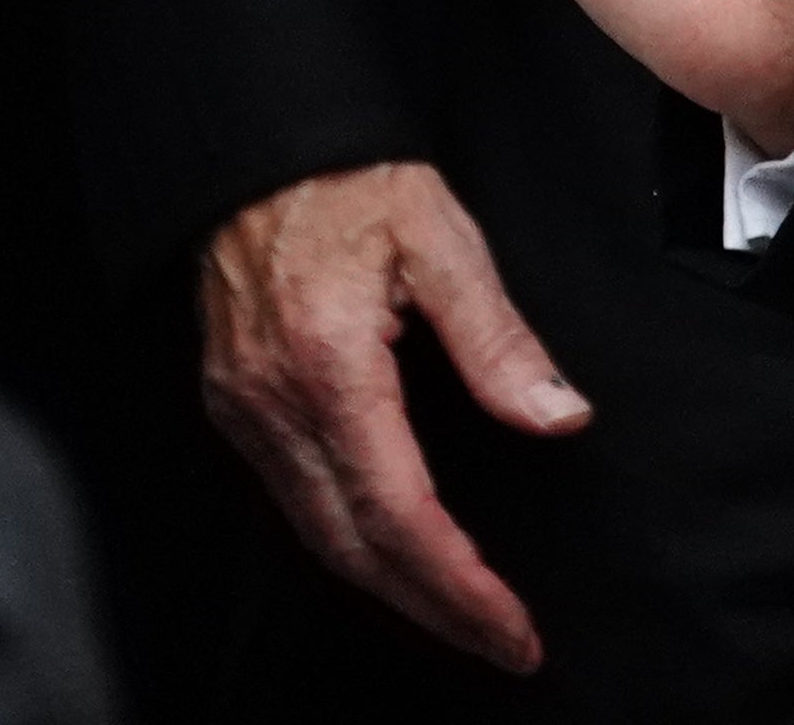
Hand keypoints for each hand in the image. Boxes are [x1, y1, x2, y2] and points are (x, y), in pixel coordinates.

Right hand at [197, 157, 587, 671]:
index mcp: (331, 369)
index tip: (515, 629)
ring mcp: (244, 413)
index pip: (401, 514)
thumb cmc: (353, 182)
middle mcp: (275, 406)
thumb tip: (559, 415)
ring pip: (318, 537)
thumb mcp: (442, 239)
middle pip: (355, 549)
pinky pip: (292, 502)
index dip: (460, 584)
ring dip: (392, 589)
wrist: (256, 148)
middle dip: (434, 610)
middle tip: (503, 645)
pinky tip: (395, 553)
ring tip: (463, 616)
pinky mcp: (234, 407)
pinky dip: (350, 544)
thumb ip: (497, 336)